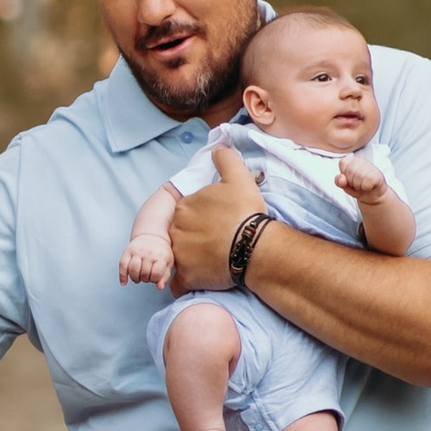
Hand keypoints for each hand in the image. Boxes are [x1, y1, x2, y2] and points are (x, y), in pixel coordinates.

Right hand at [118, 233, 174, 288]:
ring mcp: (137, 251)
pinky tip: (124, 282)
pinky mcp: (128, 251)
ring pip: (133, 270)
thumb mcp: (168, 263)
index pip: (156, 274)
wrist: (152, 235)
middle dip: (145, 279)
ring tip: (138, 278)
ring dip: (135, 278)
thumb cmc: (161, 252)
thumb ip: (165, 276)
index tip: (155, 277)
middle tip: (146, 277)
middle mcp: (148, 253)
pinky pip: (122, 265)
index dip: (155, 279)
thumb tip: (159, 287)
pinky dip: (122, 276)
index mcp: (161, 256)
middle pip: (144, 273)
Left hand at [168, 148, 263, 293]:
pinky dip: (186, 281)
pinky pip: (178, 282)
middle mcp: (176, 230)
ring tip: (213, 260)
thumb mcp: (239, 178)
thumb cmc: (246, 212)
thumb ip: (226, 159)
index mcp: (184, 207)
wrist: (254, 246)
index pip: (188, 212)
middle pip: (182, 234)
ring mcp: (179, 255)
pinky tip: (200, 278)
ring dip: (191, 258)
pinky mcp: (186, 276)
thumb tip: (218, 147)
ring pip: (180, 256)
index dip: (204, 217)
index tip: (218, 222)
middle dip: (195, 237)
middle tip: (217, 241)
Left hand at [336, 157, 386, 204]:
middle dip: (351, 182)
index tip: (350, 179)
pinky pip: (367, 183)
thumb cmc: (357, 187)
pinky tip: (369, 186)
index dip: (345, 174)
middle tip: (357, 183)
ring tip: (363, 185)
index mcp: (352, 160)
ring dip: (359, 186)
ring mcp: (371, 167)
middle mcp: (362, 161)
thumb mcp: (345, 185)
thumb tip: (342, 178)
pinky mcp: (379, 176)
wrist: (372, 196)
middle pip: (350, 171)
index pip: (343, 163)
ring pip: (358, 177)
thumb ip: (338, 181)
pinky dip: (366, 188)